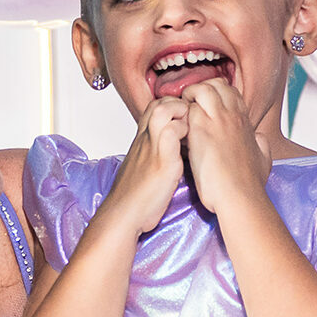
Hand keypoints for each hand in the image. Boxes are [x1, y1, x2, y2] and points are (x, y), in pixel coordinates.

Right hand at [104, 96, 187, 234]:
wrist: (124, 214)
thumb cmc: (136, 196)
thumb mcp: (143, 167)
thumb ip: (155, 154)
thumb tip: (172, 150)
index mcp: (141, 140)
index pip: (155, 107)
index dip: (173, 107)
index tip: (186, 122)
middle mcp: (145, 138)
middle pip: (159, 102)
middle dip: (180, 106)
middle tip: (191, 126)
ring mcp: (153, 147)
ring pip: (164, 108)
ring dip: (182, 113)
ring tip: (191, 132)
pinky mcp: (162, 160)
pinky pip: (173, 131)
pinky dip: (186, 132)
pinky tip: (192, 147)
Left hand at [180, 79, 269, 216]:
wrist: (239, 196)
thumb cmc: (249, 184)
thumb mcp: (264, 160)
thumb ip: (261, 145)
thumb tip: (258, 138)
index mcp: (245, 122)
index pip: (231, 94)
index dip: (216, 96)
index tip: (203, 109)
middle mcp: (233, 116)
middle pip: (218, 85)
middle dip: (201, 90)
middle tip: (188, 108)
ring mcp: (219, 119)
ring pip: (205, 87)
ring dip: (190, 96)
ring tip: (181, 113)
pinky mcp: (202, 128)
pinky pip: (189, 103)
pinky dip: (180, 109)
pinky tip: (175, 125)